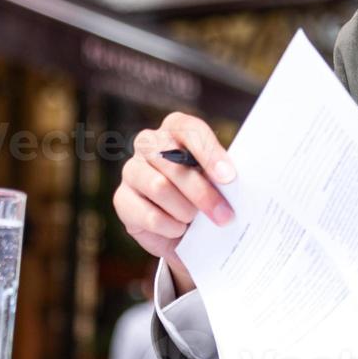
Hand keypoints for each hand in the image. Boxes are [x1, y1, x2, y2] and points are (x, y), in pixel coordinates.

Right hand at [114, 111, 236, 295]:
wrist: (184, 230)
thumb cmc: (206, 194)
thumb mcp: (218, 181)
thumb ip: (223, 175)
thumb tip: (236, 182)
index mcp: (176, 128)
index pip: (190, 131)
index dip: (210, 154)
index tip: (229, 178)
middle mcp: (149, 143)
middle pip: (175, 163)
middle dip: (203, 192)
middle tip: (225, 216)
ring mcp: (132, 170)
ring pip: (160, 187)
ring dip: (185, 210)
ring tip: (197, 221)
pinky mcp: (122, 199)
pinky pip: (148, 214)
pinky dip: (170, 226)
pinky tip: (179, 229)